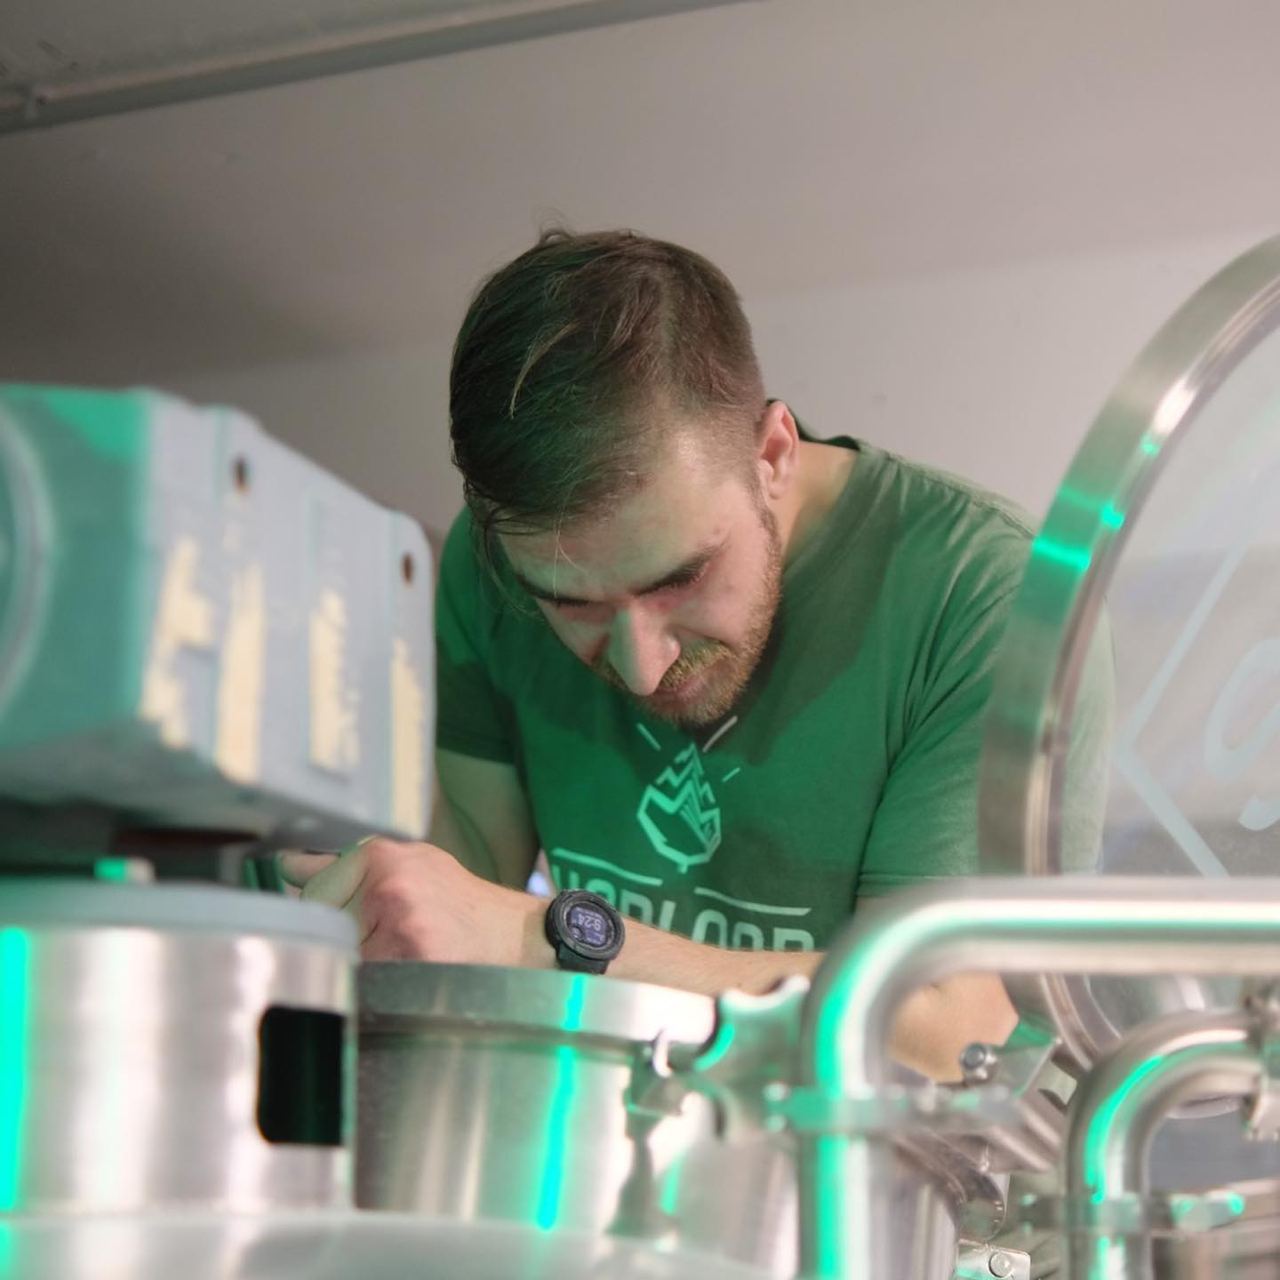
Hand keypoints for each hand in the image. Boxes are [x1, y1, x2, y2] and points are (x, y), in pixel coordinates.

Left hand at [278, 838, 550, 965]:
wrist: (516, 937)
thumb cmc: (459, 904)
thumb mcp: (410, 866)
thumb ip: (348, 867)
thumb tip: (286, 867)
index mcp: (381, 854)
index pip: (311, 888)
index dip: (326, 908)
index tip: (342, 915)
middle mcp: (387, 882)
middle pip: (322, 924)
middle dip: (344, 936)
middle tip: (390, 935)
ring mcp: (398, 923)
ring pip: (341, 955)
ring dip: (361, 964)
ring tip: (404, 953)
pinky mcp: (410, 959)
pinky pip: (364, 980)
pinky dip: (378, 985)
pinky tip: (410, 972)